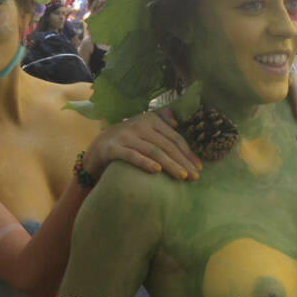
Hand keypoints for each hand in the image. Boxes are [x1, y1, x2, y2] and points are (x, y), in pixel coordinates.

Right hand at [84, 111, 201, 181]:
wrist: (97, 149)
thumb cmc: (127, 141)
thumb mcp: (144, 129)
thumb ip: (160, 121)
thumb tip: (176, 121)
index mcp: (150, 120)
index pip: (174, 138)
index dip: (188, 153)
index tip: (199, 167)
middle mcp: (139, 125)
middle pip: (166, 145)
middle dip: (182, 161)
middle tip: (194, 177)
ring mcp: (125, 135)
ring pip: (153, 150)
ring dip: (170, 164)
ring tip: (181, 176)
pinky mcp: (113, 148)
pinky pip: (132, 155)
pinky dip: (145, 162)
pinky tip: (157, 171)